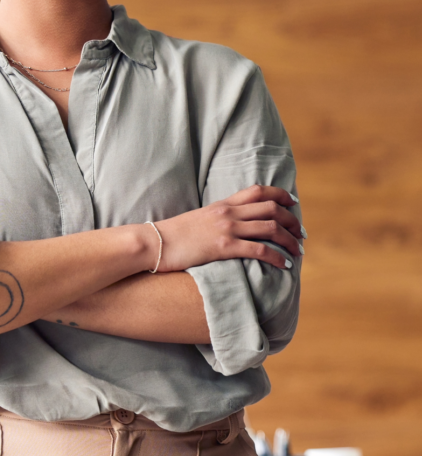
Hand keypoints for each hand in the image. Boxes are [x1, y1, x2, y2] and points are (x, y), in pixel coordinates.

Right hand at [155, 185, 303, 272]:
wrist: (154, 243)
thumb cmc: (172, 236)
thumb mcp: (197, 220)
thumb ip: (215, 219)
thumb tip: (227, 226)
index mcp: (222, 204)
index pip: (258, 191)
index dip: (281, 195)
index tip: (293, 203)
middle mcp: (228, 212)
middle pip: (272, 208)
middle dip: (292, 220)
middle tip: (301, 233)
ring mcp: (226, 229)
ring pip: (271, 227)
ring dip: (289, 240)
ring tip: (298, 251)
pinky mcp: (223, 247)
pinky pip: (259, 249)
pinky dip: (277, 256)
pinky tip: (285, 264)